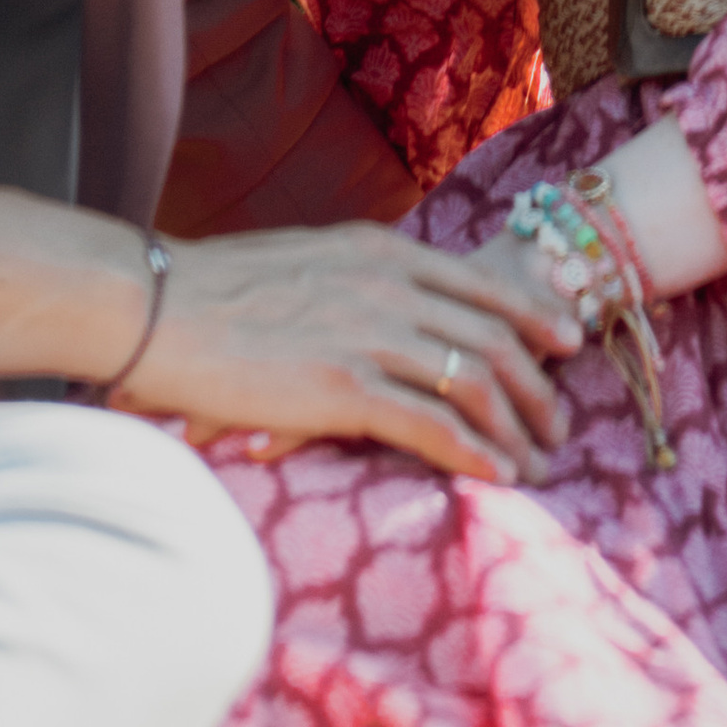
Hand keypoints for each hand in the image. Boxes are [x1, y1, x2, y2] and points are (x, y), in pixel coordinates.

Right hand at [122, 222, 580, 484]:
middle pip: (494, 335)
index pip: (482, 283)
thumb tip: (391, 299)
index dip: (533, 316)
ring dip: (516, 428)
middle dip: (538, 385)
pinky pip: (433, 424)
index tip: (566, 342)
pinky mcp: (342, 387)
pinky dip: (474, 451)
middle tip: (559, 422)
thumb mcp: (308, 258)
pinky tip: (496, 475)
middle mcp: (389, 286)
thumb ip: (360, 275)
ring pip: (475, 382)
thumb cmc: (219, 288)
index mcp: (382, 251)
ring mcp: (369, 335)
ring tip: (535, 463)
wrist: (159, 305)